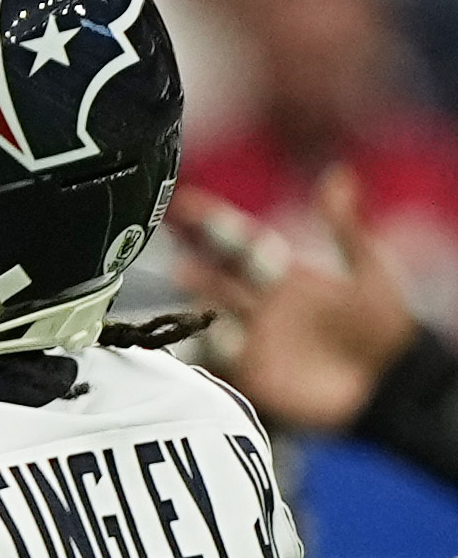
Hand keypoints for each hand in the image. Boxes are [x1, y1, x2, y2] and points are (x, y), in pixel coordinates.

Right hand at [189, 173, 422, 431]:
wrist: (390, 382)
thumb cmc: (384, 325)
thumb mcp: (369, 272)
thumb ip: (345, 229)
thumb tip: (337, 176)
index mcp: (283, 276)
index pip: (239, 243)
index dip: (211, 222)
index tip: (183, 202)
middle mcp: (259, 304)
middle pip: (215, 274)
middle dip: (192, 255)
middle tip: (169, 236)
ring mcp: (252, 337)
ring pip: (210, 311)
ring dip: (195, 294)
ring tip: (183, 274)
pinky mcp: (251, 372)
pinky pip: (220, 355)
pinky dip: (208, 341)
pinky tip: (205, 327)